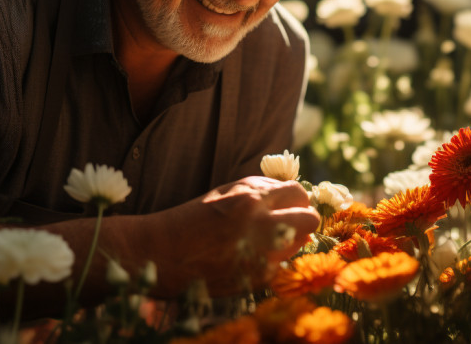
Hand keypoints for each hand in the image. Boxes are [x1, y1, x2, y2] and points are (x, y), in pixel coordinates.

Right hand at [147, 176, 318, 296]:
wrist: (161, 253)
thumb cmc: (192, 218)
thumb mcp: (226, 192)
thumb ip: (262, 191)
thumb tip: (295, 196)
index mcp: (251, 198)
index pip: (298, 193)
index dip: (294, 199)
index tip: (287, 205)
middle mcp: (261, 225)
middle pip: (310, 219)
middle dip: (301, 219)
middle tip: (286, 222)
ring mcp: (261, 254)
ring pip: (299, 244)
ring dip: (289, 240)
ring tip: (263, 240)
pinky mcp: (257, 278)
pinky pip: (281, 265)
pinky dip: (272, 261)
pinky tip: (249, 257)